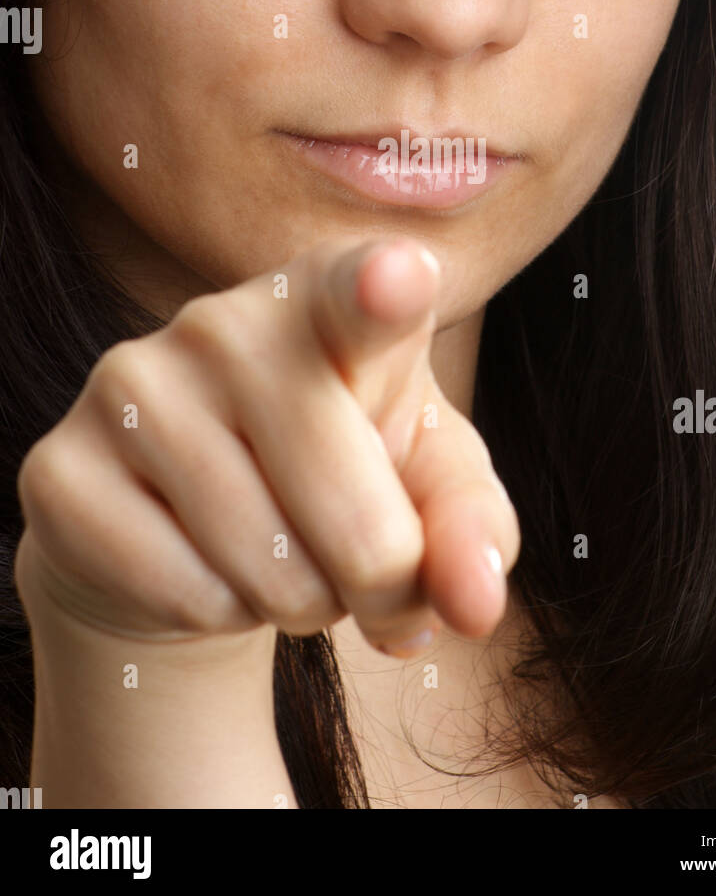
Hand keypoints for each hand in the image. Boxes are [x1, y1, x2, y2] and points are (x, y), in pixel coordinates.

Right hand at [15, 237, 519, 658]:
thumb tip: (475, 603)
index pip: (363, 288)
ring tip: (281, 553)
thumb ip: (472, 529)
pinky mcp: (61, 467)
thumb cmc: (340, 478)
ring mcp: (129, 384)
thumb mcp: (426, 488)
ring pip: (271, 569)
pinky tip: (207, 564)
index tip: (400, 279)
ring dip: (302, 603)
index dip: (385, 289)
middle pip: (359, 518)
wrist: (190, 521)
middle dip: (383, 585)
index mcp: (332, 297)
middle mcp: (224, 321)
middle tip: (367, 570)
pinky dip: (221, 616)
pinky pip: (189, 597)